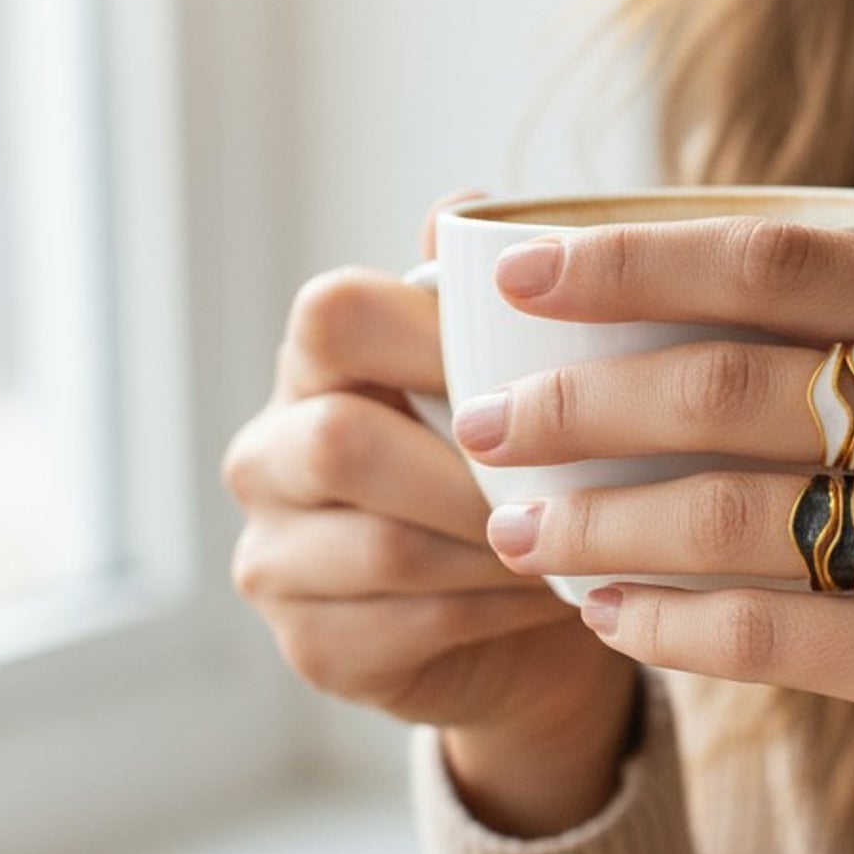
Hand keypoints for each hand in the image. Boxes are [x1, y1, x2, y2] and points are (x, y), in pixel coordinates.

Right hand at [221, 192, 639, 824]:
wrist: (536, 623)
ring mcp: (276, 558)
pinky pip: (410, 624)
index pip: (335, 312)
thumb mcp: (522, 380)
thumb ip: (489, 301)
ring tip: (584, 538)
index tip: (537, 365)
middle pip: (339, 440)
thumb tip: (466, 205)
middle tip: (568, 476)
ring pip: (386, 546)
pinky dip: (500, 608)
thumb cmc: (531, 473)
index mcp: (316, 365)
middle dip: (473, 466)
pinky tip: (556, 595)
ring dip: (502, 543)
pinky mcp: (312, 648)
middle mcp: (269, 454)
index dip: (434, 333)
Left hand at [457, 215, 853, 853]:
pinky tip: (609, 616)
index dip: (633, 259)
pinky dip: (670, 623)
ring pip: (731, 515)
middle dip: (579, 403)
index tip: (522, 274)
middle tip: (479, 420)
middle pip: (732, 385)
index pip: (783, 262)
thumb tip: (692, 326)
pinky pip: (770, 633)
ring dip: (598, 520)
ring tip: (516, 528)